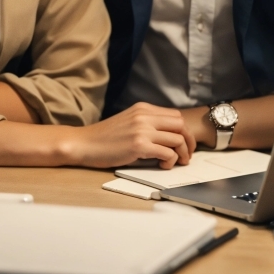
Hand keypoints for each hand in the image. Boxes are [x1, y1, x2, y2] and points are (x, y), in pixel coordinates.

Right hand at [64, 102, 195, 169]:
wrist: (85, 143)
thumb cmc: (104, 137)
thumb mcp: (128, 121)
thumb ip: (146, 123)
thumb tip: (168, 136)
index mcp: (143, 108)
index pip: (175, 115)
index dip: (184, 131)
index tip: (184, 144)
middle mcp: (144, 116)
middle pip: (181, 125)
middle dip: (189, 141)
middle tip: (186, 155)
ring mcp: (142, 130)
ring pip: (177, 139)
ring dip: (181, 154)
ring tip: (175, 162)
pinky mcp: (139, 145)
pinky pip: (167, 153)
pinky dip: (170, 161)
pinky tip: (162, 165)